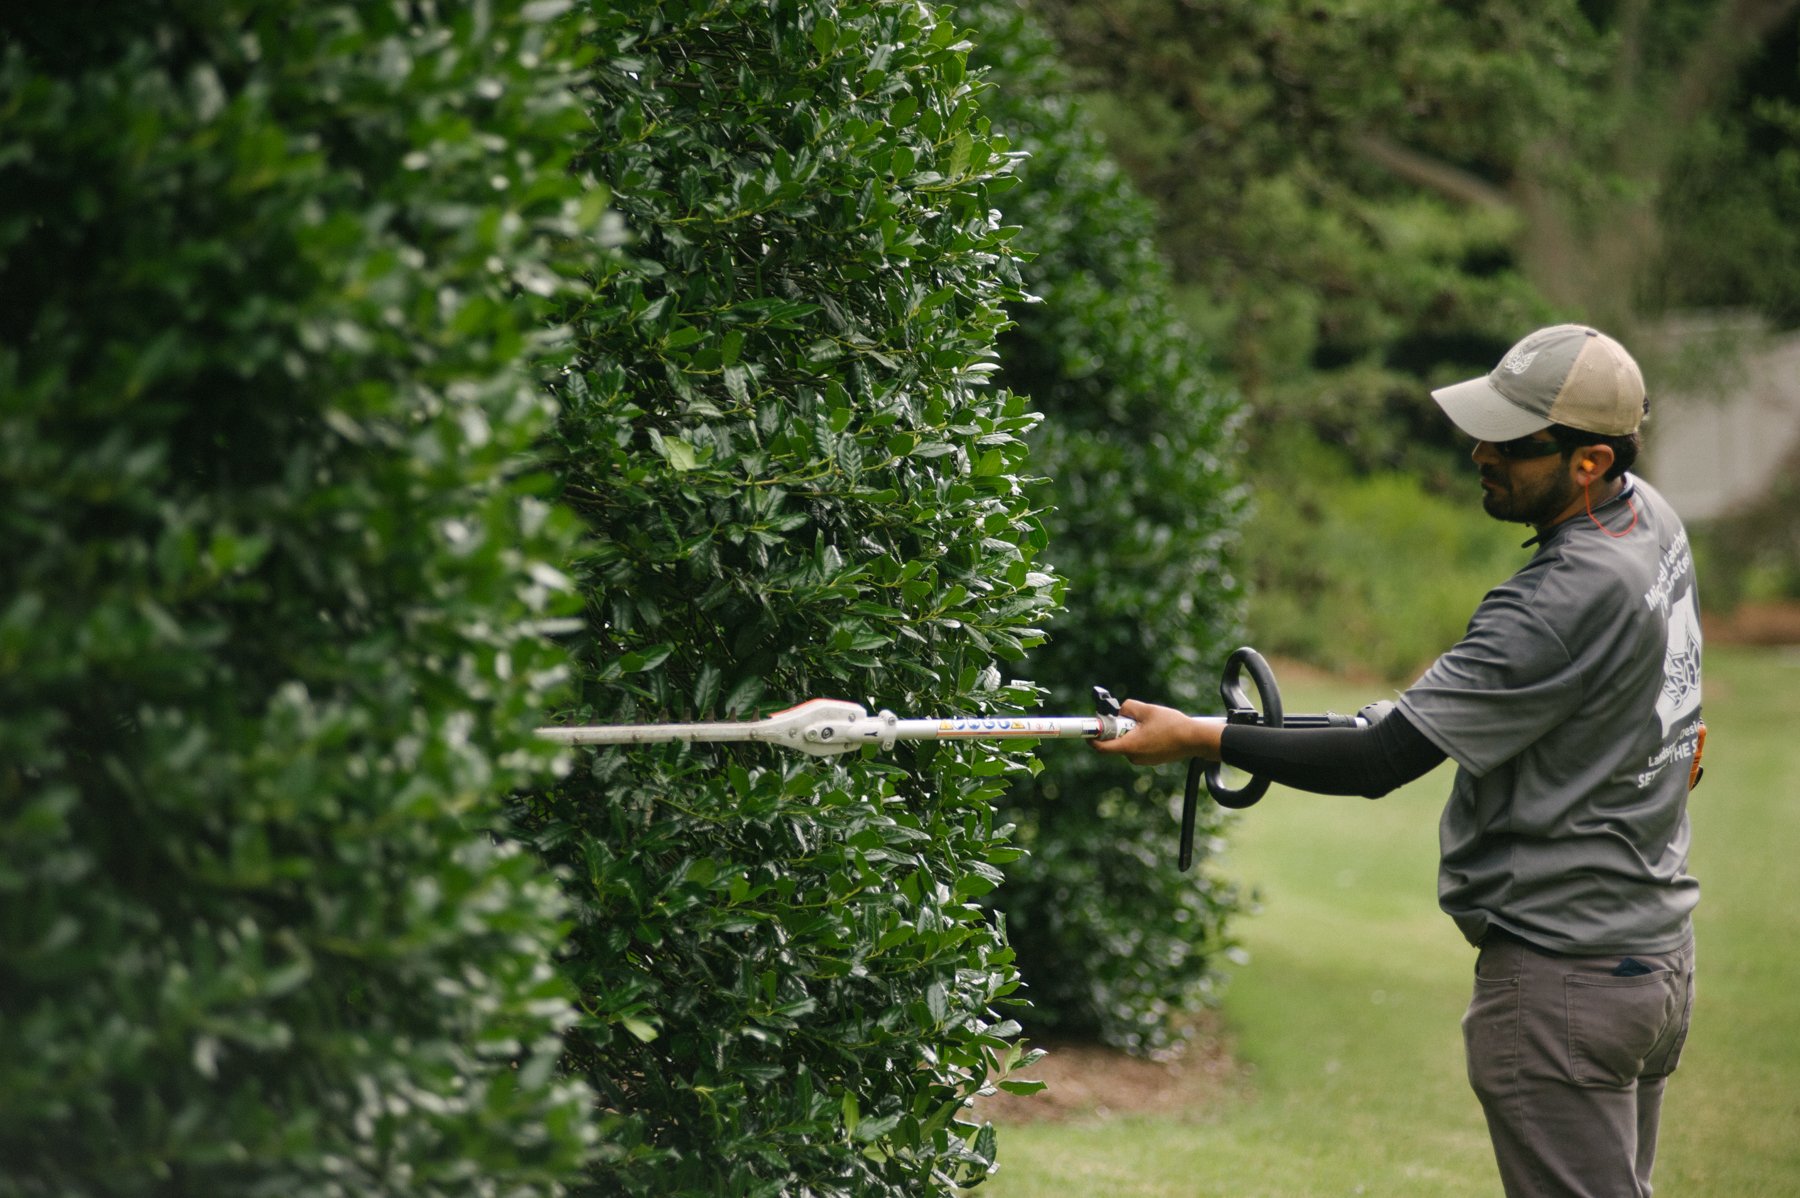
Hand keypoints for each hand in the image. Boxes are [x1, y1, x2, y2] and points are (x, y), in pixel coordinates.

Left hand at [1091, 700, 1224, 766]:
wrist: (1194, 740)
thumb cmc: (1172, 725)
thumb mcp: (1147, 709)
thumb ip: (1128, 707)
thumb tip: (1120, 710)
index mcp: (1130, 746)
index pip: (1102, 747)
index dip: (1092, 738)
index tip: (1090, 730)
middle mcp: (1134, 757)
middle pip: (1116, 742)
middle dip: (1118, 729)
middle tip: (1128, 717)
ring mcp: (1143, 760)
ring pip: (1128, 743)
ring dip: (1131, 732)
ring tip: (1148, 722)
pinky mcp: (1151, 760)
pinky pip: (1138, 747)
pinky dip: (1140, 737)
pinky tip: (1155, 729)